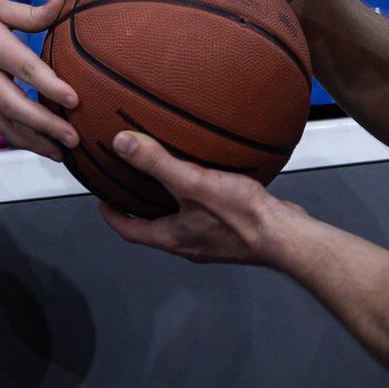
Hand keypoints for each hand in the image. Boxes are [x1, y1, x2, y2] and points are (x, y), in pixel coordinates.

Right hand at [0, 0, 75, 160]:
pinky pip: (0, 127)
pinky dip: (22, 142)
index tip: (74, 98)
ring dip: (33, 142)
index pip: (24, 67)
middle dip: (43, 124)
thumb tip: (61, 1)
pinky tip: (45, 150)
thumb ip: (31, 13)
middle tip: (72, 137)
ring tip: (62, 154)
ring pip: (5, 123)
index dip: (49, 84)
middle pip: (13, 105)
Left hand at [98, 130, 303, 266]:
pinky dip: (199, 196)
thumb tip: (122, 144)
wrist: (286, 236)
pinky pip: (206, 212)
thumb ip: (157, 163)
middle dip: (141, 207)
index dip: (113, 216)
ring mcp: (212, 239)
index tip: (102, 201)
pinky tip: (211, 177)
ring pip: (181, 220)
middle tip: (132, 185)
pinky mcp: (232, 231)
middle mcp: (189, 242)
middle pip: (154, 226)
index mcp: (173, 237)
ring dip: (171, 201)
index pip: (131, 231)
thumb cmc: (242, 217)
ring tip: (169, 176)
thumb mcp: (192, 183)